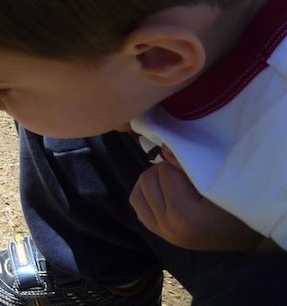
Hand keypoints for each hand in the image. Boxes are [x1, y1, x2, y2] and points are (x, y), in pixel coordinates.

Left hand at [129, 147, 261, 252]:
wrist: (248, 237)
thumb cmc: (239, 206)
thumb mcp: (221, 182)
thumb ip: (190, 164)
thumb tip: (164, 148)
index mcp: (184, 214)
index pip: (164, 172)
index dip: (179, 165)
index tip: (195, 169)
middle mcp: (168, 226)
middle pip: (147, 181)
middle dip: (163, 171)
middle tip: (184, 174)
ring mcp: (162, 233)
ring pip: (137, 195)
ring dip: (152, 183)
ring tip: (173, 182)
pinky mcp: (160, 235)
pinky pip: (139, 208)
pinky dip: (147, 196)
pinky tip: (164, 193)